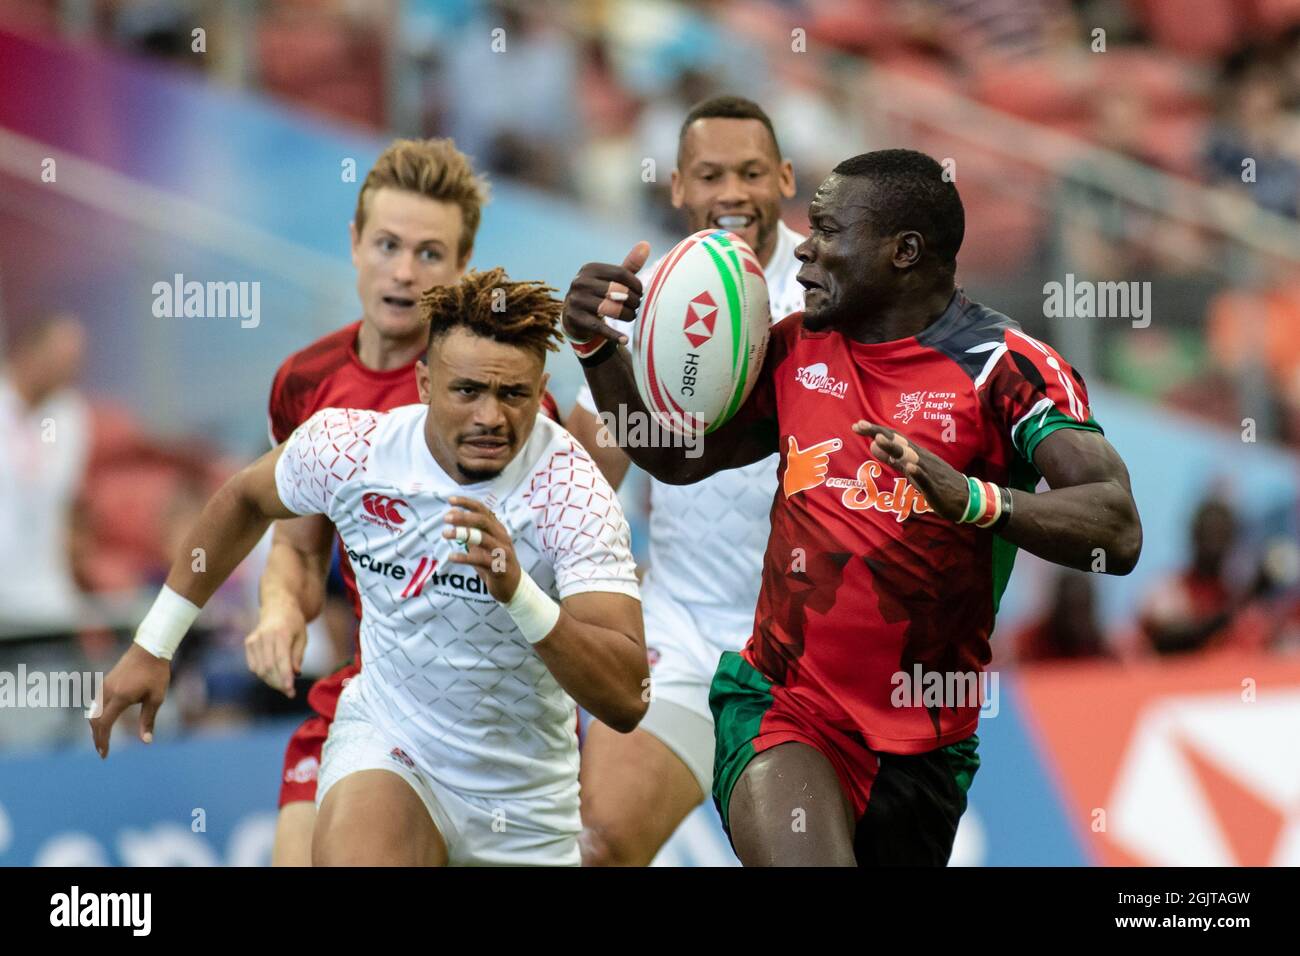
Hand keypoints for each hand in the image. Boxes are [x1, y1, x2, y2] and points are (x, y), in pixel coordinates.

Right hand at [88, 643, 170, 757]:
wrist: (150, 648)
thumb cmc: (156, 673)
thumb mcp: (156, 698)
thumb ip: (148, 720)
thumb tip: (146, 741)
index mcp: (120, 697)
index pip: (105, 724)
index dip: (103, 741)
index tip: (104, 754)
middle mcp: (108, 692)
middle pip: (95, 720)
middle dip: (97, 738)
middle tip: (102, 751)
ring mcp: (104, 686)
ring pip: (93, 712)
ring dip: (96, 727)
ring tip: (101, 740)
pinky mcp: (105, 682)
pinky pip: (96, 703)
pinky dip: (97, 716)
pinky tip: (103, 722)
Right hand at [244, 599, 307, 696]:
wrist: (278, 607)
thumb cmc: (294, 623)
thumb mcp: (302, 637)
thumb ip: (297, 656)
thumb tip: (295, 674)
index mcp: (280, 633)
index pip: (281, 660)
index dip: (285, 677)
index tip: (290, 690)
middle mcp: (264, 636)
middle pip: (269, 667)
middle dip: (279, 683)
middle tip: (290, 693)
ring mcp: (254, 640)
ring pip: (260, 669)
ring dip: (271, 681)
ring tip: (284, 685)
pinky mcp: (248, 643)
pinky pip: (254, 666)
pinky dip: (263, 674)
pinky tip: (273, 676)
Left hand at [442, 496, 520, 602]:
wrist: (513, 587)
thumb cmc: (494, 563)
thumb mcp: (482, 544)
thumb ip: (470, 529)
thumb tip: (452, 512)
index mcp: (498, 529)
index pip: (483, 510)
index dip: (467, 503)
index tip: (450, 500)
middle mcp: (502, 537)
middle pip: (483, 521)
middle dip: (464, 517)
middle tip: (445, 518)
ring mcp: (503, 552)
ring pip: (483, 538)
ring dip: (462, 534)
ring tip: (445, 534)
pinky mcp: (500, 568)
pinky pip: (481, 560)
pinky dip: (465, 557)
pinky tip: (451, 556)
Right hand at [561, 242, 650, 343]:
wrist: (575, 316)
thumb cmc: (600, 294)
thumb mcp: (612, 279)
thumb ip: (629, 265)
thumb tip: (646, 244)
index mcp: (590, 268)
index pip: (621, 274)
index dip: (636, 285)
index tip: (642, 293)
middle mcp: (580, 282)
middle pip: (617, 291)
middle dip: (632, 301)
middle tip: (637, 307)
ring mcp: (576, 300)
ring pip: (610, 309)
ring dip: (627, 315)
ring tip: (632, 317)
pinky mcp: (575, 318)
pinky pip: (599, 327)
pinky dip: (614, 335)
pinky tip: (625, 340)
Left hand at [851, 420, 970, 522]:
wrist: (967, 498)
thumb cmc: (936, 481)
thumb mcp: (910, 468)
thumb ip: (892, 458)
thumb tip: (873, 446)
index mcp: (914, 454)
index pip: (893, 438)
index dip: (875, 431)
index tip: (856, 425)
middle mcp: (920, 458)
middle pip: (898, 443)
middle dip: (879, 434)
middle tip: (860, 426)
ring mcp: (928, 472)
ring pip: (910, 458)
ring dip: (895, 449)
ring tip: (879, 440)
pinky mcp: (935, 488)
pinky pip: (926, 480)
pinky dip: (918, 474)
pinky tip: (910, 469)